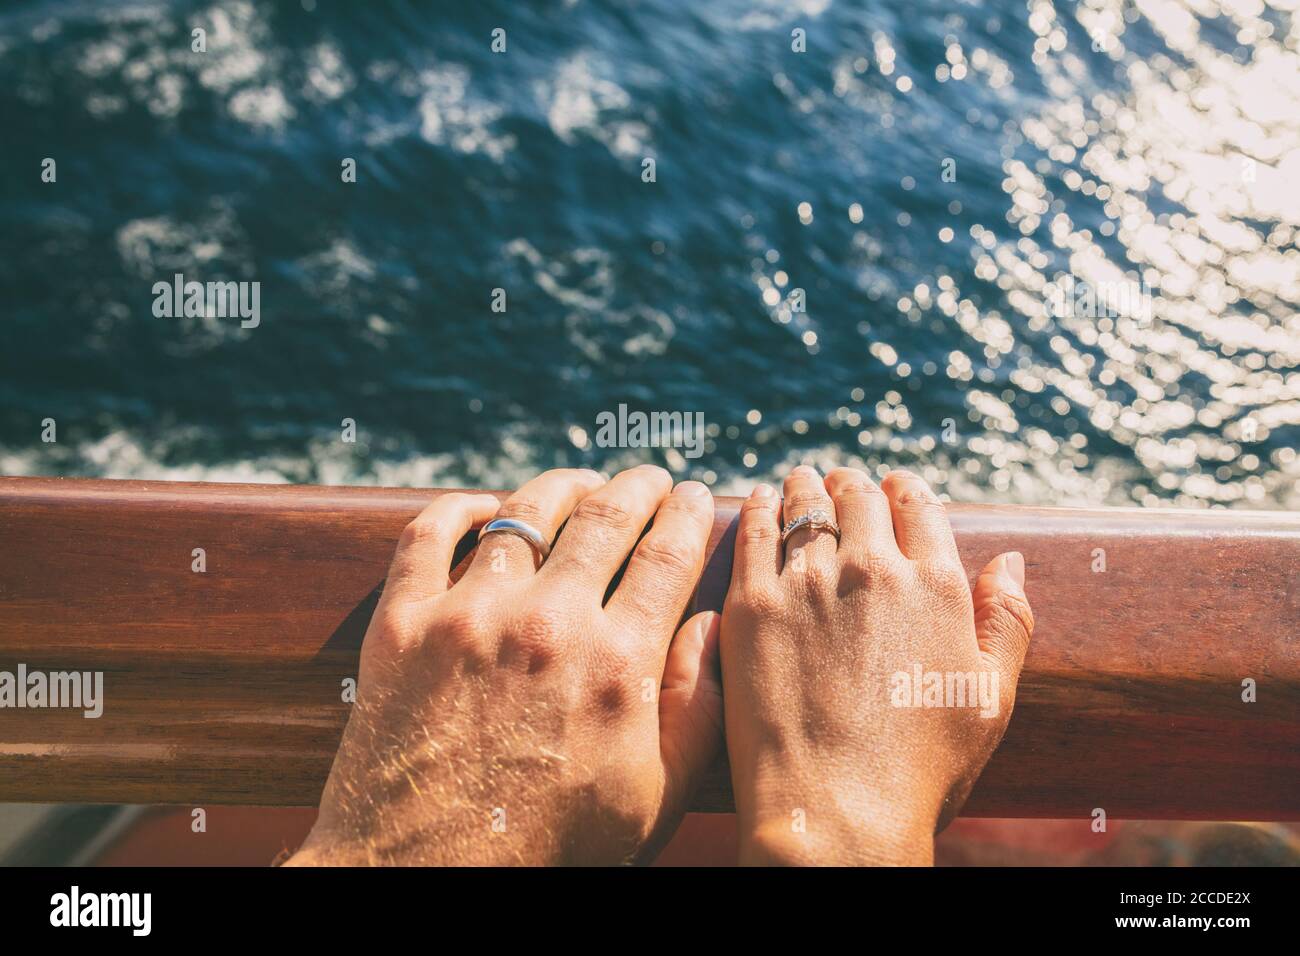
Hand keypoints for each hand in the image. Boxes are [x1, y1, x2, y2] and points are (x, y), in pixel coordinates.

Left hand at [287, 465, 722, 865]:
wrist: (425, 882)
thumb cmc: (551, 848)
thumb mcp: (655, 797)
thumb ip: (699, 708)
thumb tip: (715, 622)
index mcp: (619, 664)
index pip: (670, 554)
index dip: (691, 515)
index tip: (699, 498)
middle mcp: (547, 623)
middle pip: (606, 516)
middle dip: (639, 487)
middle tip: (651, 478)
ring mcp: (469, 616)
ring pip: (525, 511)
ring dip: (563, 486)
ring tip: (581, 483)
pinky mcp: (403, 624)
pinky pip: (430, 533)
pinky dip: (459, 507)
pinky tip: (482, 504)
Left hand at [720, 465, 1033, 864]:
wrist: (835, 812)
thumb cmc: (920, 770)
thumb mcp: (990, 700)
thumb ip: (1008, 622)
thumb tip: (1011, 560)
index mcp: (935, 586)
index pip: (918, 505)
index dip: (904, 488)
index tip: (892, 485)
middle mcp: (872, 569)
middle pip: (860, 497)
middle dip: (854, 485)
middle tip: (842, 484)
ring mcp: (806, 583)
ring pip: (806, 505)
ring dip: (807, 487)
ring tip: (802, 483)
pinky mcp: (751, 604)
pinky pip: (756, 531)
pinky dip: (762, 508)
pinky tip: (760, 503)